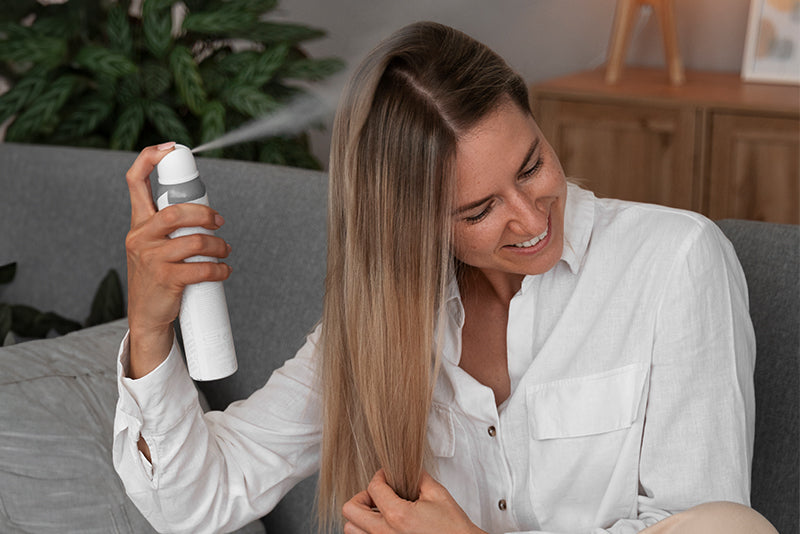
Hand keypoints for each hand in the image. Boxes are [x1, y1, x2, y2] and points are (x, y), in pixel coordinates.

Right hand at [124, 143, 230, 377]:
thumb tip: (205, 212)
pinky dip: (220, 268)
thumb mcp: (153, 246)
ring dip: (218, 245)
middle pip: (175, 211)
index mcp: (137, 223)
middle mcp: (140, 237)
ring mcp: (151, 258)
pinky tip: (224, 270)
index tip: (170, 147)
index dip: (149, 159)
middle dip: (204, 214)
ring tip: (225, 251)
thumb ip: (169, 227)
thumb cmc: (156, 277)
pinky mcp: (166, 279)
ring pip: (193, 240)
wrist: (146, 316)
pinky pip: (201, 267)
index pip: (134, 182)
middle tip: (220, 222)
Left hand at [342, 469, 485, 533]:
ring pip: (351, 530)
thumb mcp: (438, 495)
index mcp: (397, 516)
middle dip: (361, 496)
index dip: (379, 476)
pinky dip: (367, 531)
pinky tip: (384, 526)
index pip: (373, 487)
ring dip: (360, 517)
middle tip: (375, 495)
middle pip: (350, 510)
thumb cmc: (453, 530)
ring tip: (377, 512)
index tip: (386, 476)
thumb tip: (409, 469)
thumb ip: (419, 478)